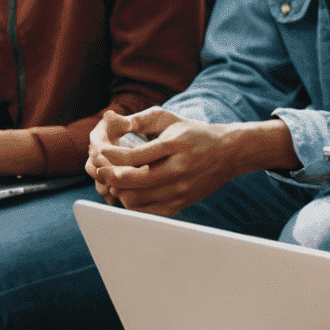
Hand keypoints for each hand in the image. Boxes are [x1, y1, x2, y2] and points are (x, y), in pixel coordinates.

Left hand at [85, 107, 296, 215]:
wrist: (229, 152)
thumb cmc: (194, 133)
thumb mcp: (169, 119)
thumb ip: (139, 120)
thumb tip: (109, 118)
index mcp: (176, 145)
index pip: (134, 156)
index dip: (111, 156)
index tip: (100, 152)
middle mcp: (179, 169)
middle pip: (133, 181)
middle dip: (109, 176)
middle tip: (100, 169)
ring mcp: (181, 189)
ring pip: (136, 199)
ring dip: (119, 190)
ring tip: (114, 180)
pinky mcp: (182, 203)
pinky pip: (147, 210)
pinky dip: (132, 202)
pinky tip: (129, 190)